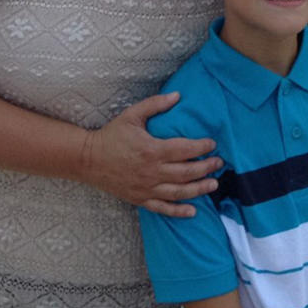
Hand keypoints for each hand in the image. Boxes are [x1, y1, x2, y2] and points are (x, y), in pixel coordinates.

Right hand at [83, 92, 221, 216]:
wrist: (88, 159)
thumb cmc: (111, 135)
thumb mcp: (132, 115)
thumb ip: (155, 104)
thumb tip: (178, 95)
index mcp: (152, 150)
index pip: (184, 149)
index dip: (201, 147)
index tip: (213, 144)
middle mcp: (152, 171)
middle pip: (186, 172)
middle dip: (206, 167)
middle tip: (219, 163)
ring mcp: (146, 188)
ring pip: (179, 192)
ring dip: (199, 189)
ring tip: (213, 184)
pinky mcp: (140, 199)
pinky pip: (162, 208)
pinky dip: (178, 211)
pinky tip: (192, 211)